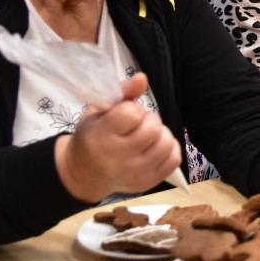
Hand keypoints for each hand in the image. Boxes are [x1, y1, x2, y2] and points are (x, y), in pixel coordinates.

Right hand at [54, 73, 181, 202]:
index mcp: (101, 137)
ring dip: (160, 133)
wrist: (85, 174)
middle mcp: (117, 159)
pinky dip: (168, 148)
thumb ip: (122, 92)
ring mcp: (135, 174)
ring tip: (145, 135)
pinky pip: (174, 159)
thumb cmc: (93, 136)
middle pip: (153, 129)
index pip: (133, 114)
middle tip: (137, 124)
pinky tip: (154, 147)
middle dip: (149, 119)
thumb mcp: (98, 110)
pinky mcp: (148, 182)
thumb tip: (142, 78)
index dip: (133, 108)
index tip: (125, 113)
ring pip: (166, 143)